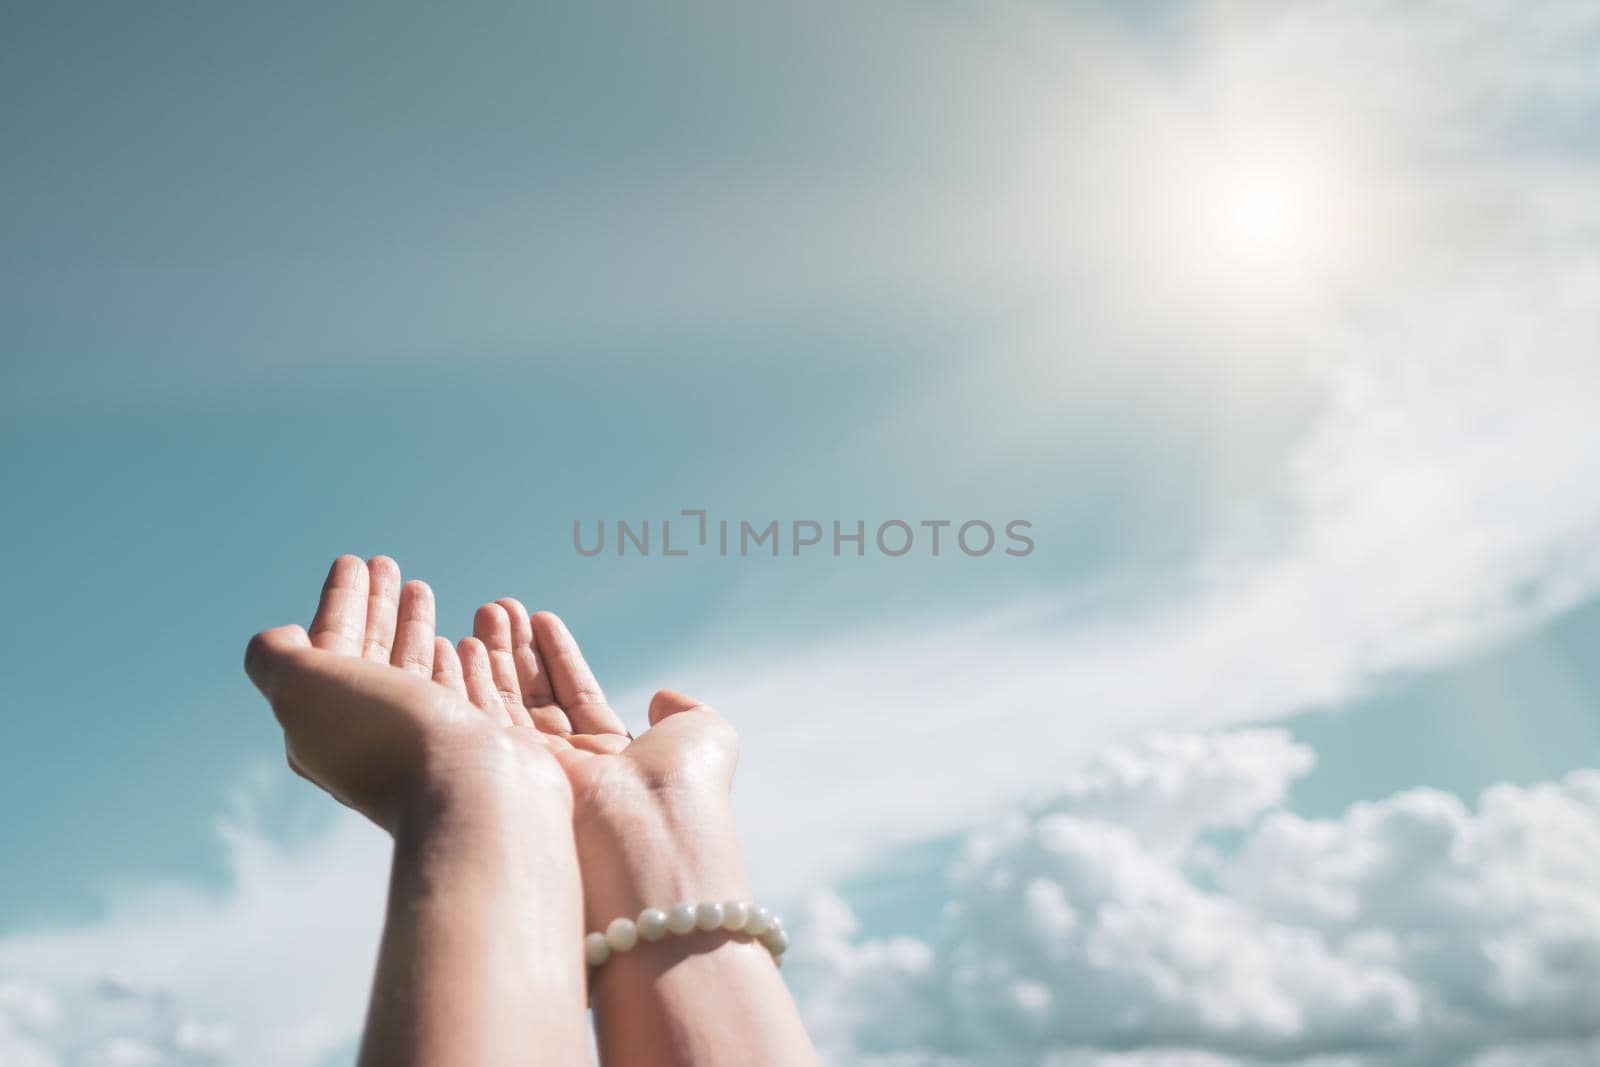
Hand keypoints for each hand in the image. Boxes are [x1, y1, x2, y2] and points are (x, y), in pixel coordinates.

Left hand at [244, 556, 569, 831]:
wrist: (471, 791)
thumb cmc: (387, 735)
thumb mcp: (302, 687)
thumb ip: (275, 657)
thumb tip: (281, 637)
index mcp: (323, 726)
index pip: (326, 649)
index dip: (338, 602)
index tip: (353, 561)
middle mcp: (369, 738)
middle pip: (367, 656)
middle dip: (374, 608)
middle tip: (386, 564)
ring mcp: (424, 744)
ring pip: (412, 671)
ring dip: (412, 627)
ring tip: (420, 588)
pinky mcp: (471, 746)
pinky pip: (455, 692)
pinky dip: (452, 661)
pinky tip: (461, 642)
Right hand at [470, 598, 819, 1066]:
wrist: (651, 832)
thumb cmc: (685, 784)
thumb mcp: (703, 733)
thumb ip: (682, 710)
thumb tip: (662, 697)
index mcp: (615, 759)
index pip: (578, 696)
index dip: (557, 656)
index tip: (538, 616)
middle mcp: (571, 770)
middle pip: (535, 698)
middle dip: (514, 653)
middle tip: (496, 607)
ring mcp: (534, 777)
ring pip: (503, 708)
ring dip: (487, 660)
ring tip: (480, 612)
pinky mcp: (501, 781)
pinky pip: (478, 723)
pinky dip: (465, 684)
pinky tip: (455, 645)